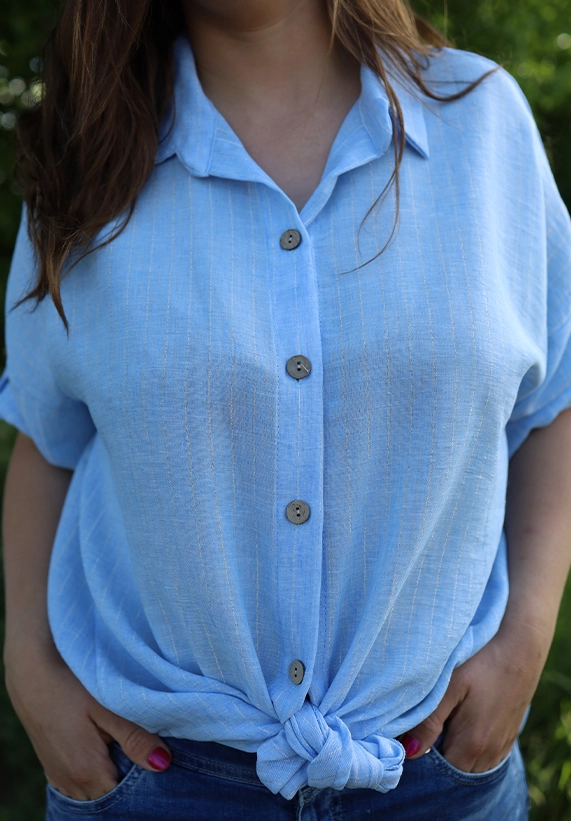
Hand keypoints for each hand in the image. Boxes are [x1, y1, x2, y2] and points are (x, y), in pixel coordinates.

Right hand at [5, 644, 170, 800]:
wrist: (31, 674)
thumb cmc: (71, 685)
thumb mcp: (107, 708)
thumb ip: (135, 738)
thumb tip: (162, 764)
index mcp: (88, 771)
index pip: (123, 796)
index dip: (142, 780)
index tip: (152, 755)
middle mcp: (71, 782)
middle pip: (108, 795)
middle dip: (126, 779)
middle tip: (140, 747)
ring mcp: (59, 777)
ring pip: (92, 791)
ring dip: (109, 777)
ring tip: (121, 746)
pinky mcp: (52, 767)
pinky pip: (78, 785)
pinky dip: (93, 774)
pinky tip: (102, 750)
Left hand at [398, 623, 547, 772]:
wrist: (521, 651)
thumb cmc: (481, 664)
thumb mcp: (450, 686)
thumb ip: (429, 721)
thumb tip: (408, 752)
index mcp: (471, 744)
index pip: (441, 772)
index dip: (423, 760)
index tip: (411, 739)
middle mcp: (489, 754)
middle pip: (456, 773)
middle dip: (438, 760)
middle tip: (423, 732)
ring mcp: (501, 747)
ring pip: (472, 768)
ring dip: (455, 756)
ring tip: (442, 729)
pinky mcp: (509, 738)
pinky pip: (487, 760)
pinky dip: (471, 753)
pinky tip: (462, 729)